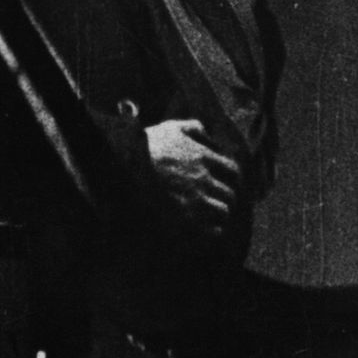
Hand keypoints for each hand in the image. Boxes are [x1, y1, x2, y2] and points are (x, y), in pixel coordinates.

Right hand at [145, 119, 241, 235]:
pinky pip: (212, 230)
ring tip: (213, 217)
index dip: (233, 179)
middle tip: (220, 202)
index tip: (228, 184)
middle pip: (230, 194)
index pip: (233, 171)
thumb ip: (192, 127)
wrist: (123, 168)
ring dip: (220, 214)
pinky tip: (206, 229)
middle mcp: (203, 178)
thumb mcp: (170, 128)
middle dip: (227, 198)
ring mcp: (195, 199)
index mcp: (203, 157)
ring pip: (224, 211)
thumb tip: (205, 131)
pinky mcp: (184, 218)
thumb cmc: (146, 147)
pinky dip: (213, 230)